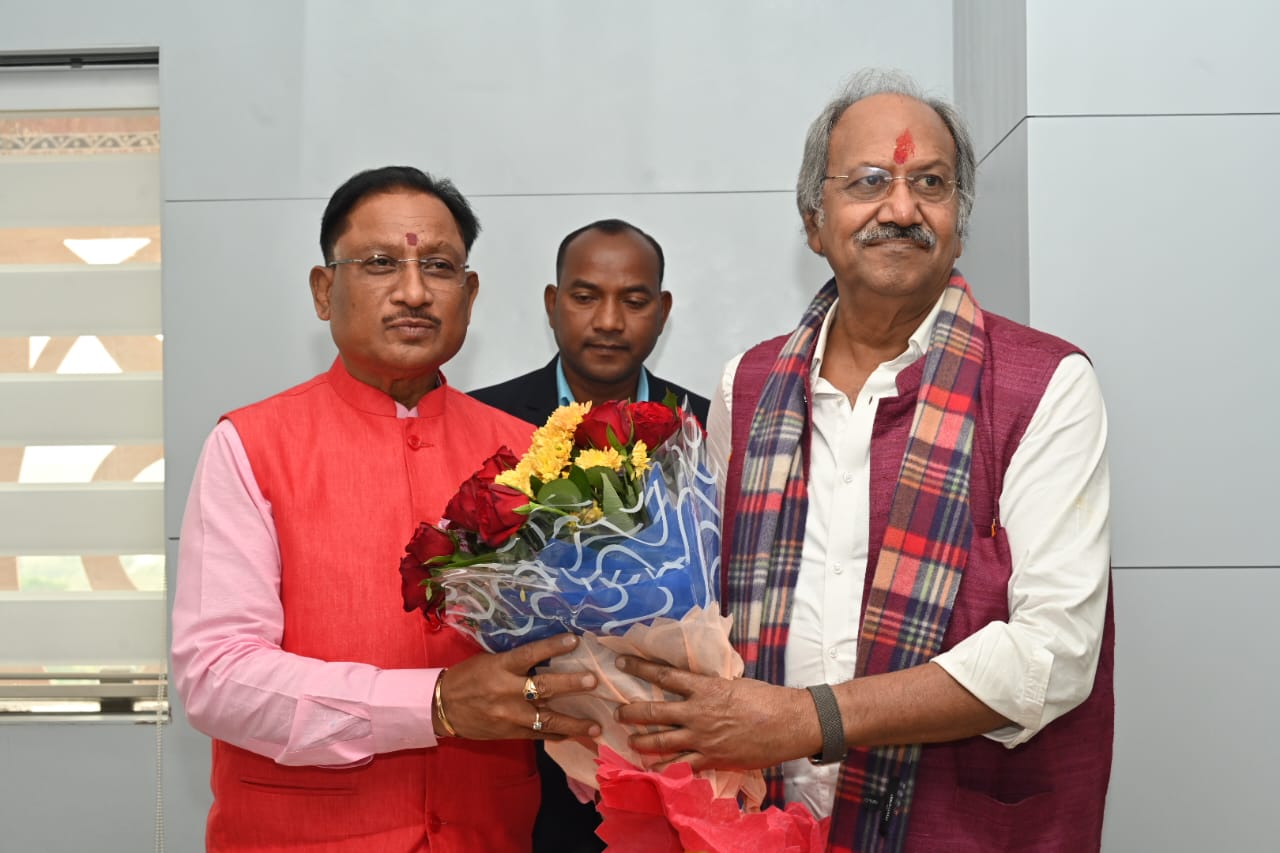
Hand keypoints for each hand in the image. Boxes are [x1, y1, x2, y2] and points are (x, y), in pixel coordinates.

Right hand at [438, 634, 600, 740]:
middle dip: (570, 685)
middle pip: (543, 688)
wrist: (442, 707)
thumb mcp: (489, 661)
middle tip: (593, 681)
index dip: (552, 647)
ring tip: (596, 726)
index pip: (530, 654)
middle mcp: (506, 692)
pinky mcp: (510, 733)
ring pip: (546, 719)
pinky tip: (574, 735)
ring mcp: (510, 716)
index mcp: (500, 667)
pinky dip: (557, 735)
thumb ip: (516, 662)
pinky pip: (538, 735)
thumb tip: (548, 655)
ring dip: (574, 723)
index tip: (575, 640)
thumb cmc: (467, 678)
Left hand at [612, 654, 818, 771]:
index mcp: (704, 688)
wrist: (788, 724)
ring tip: (630, 740)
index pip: (664, 675)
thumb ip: (712, 686)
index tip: (622, 661)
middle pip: (654, 712)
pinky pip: (680, 765)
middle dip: (631, 712)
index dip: (639, 667)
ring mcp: (702, 738)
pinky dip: (664, 767)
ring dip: (641, 741)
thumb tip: (698, 682)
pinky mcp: (711, 759)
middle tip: (618, 712)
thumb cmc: (766, 699)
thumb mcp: (734, 683)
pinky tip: (652, 767)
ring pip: (661, 741)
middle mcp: (697, 713)